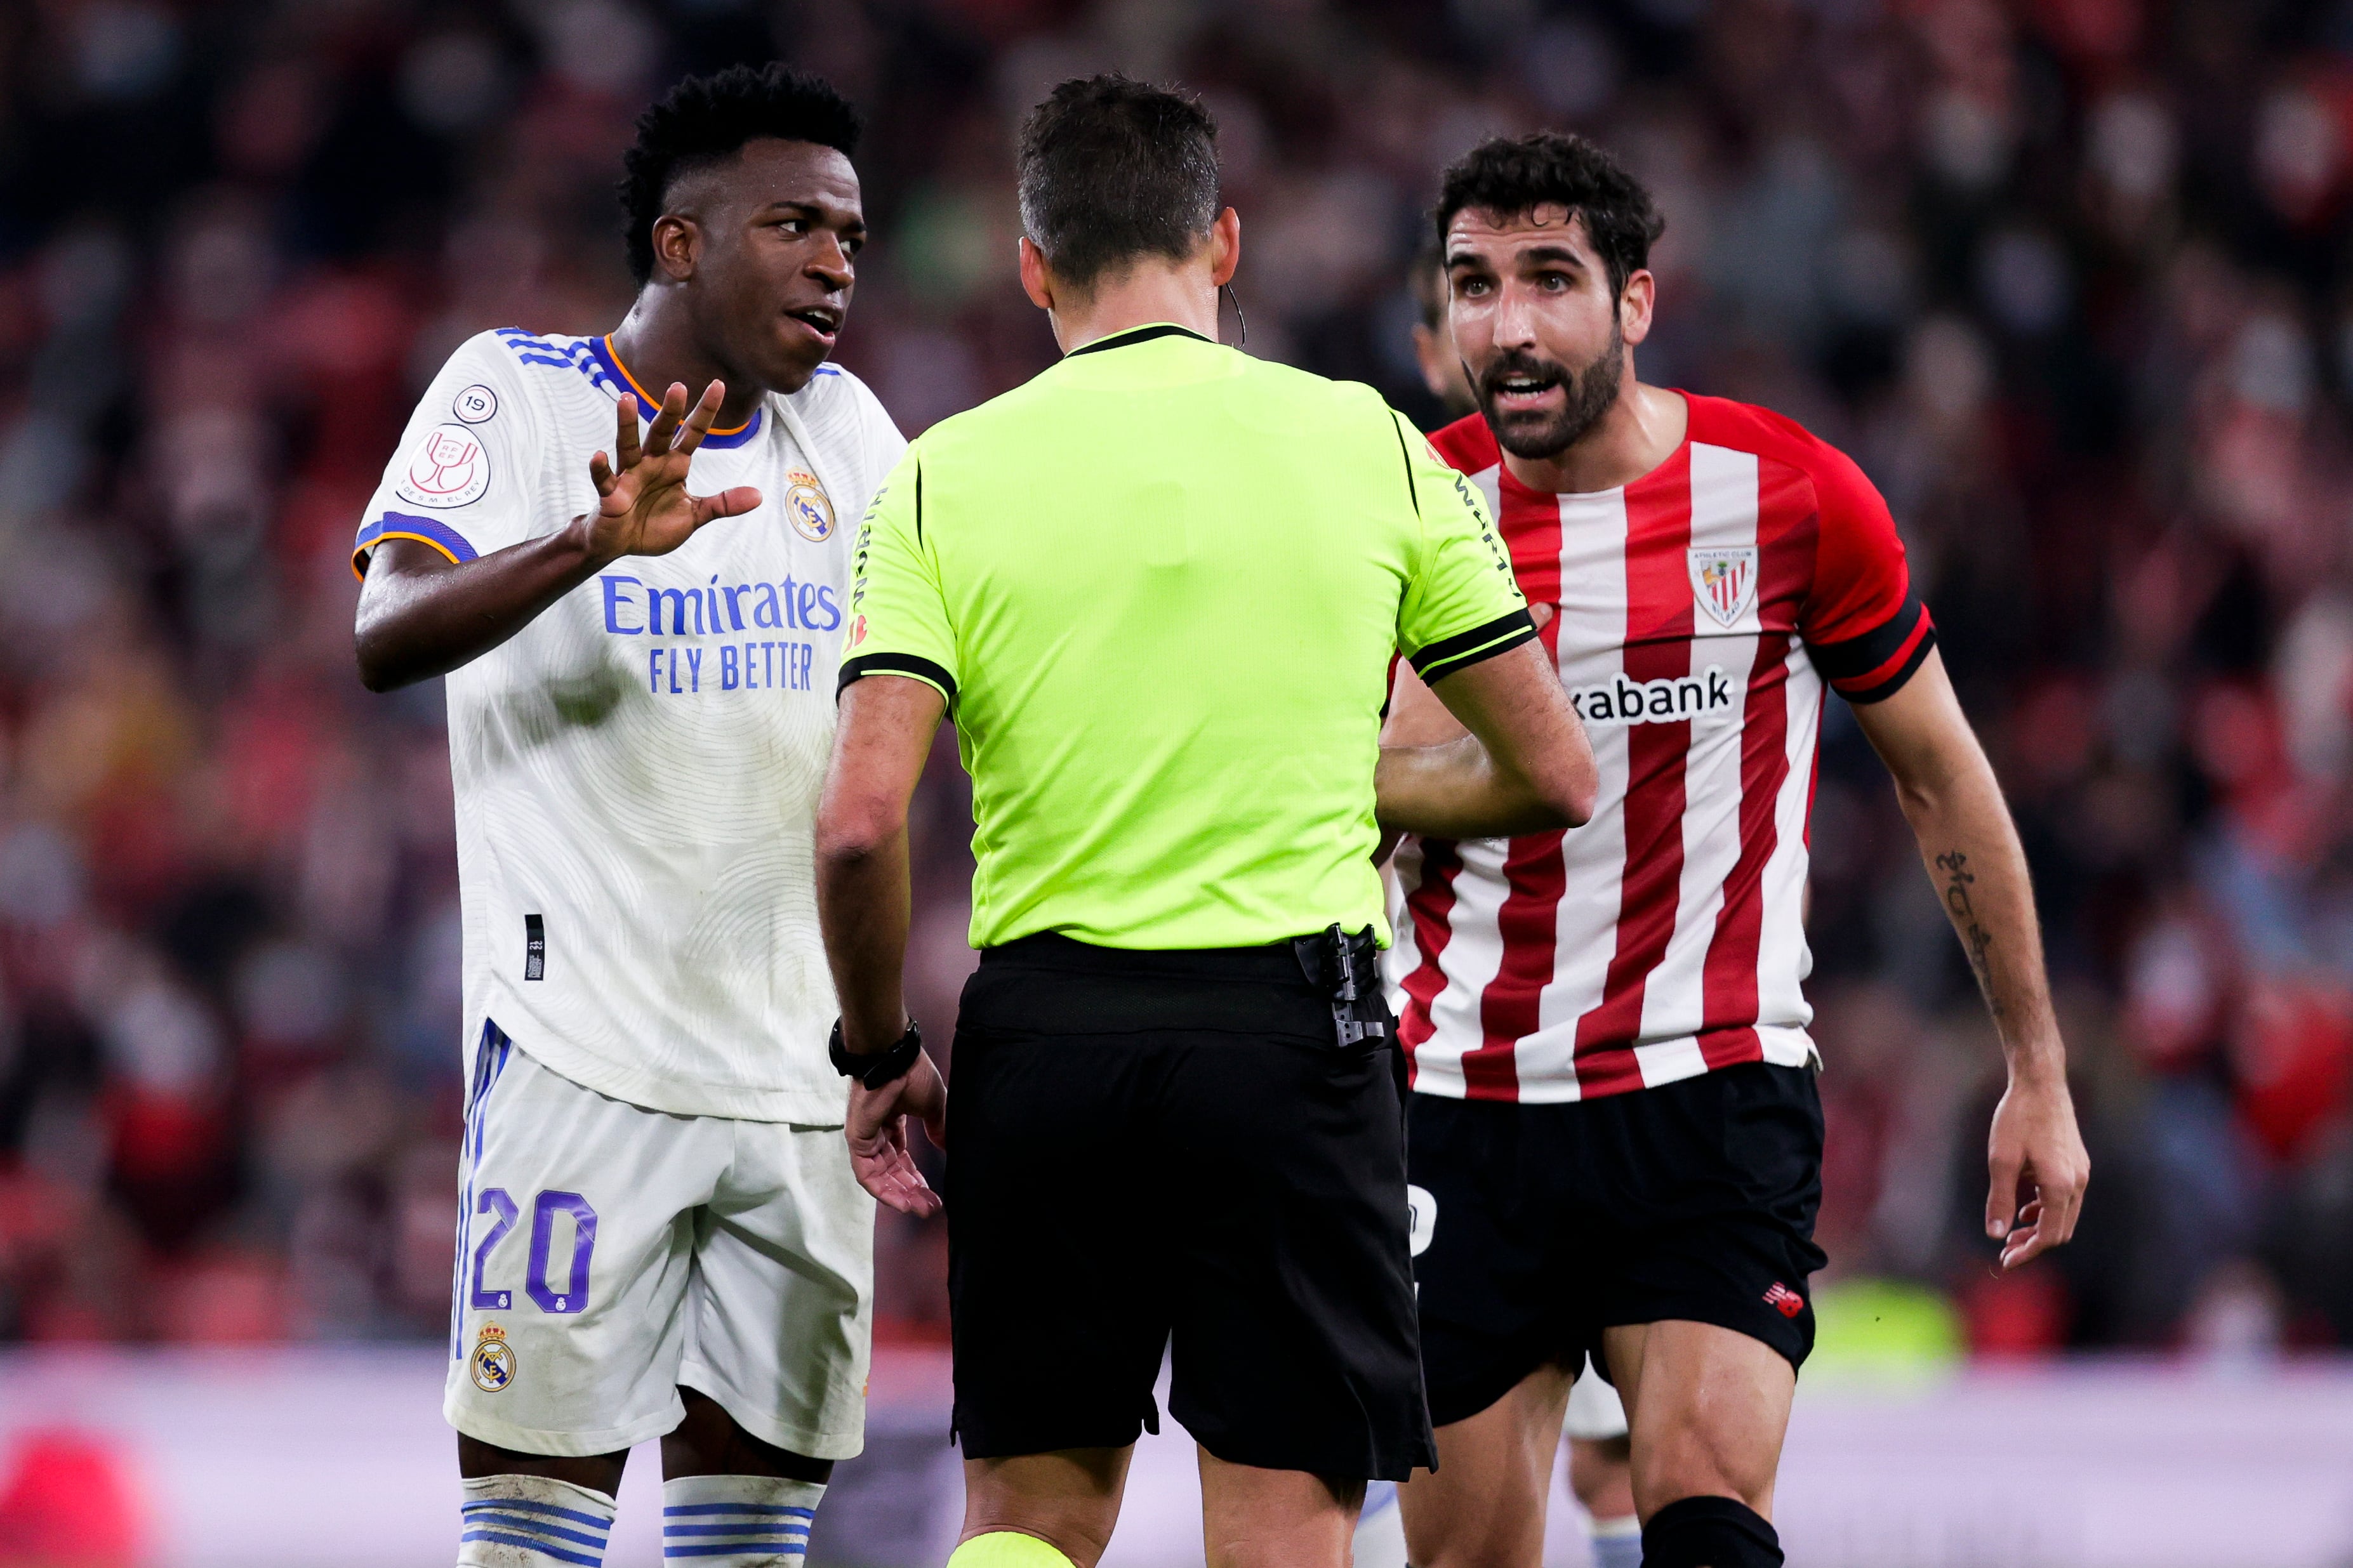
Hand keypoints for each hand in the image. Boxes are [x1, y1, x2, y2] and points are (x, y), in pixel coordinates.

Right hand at [580, 381, 761, 564]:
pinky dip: (600, 468)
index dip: (705, 412)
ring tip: (626, 399)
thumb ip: (723, 504)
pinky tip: (599, 455)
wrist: (622, 545)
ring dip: (627, 424)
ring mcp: (629, 477)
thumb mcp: (695, 515)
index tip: (718, 385)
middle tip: (678, 386)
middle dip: (670, 411)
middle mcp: (652, 464)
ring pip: (628, 446)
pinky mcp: (611, 495)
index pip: (693, 434)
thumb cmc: (655, 524)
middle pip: (661, 433)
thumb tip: (759, 495)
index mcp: (674, 465)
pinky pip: (604, 479)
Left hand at [845, 1051, 947, 1216]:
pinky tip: (902, 1202)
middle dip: (912, 1191)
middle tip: (930, 1208)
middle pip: (893, 1171)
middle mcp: (877, 1131)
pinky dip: (884, 1191)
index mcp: (892, 1121)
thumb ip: (938, 1128)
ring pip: (881, 1177)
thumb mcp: (933, 1105)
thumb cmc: (912, 1072)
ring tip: (920, 1209)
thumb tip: (947, 1147)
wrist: (894, 1057)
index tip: (934, 1194)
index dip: (918, 1178)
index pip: (903, 1158)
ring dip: (900, 1195)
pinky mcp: (857, 1140)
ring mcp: (865, 1136)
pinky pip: (867, 1174)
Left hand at [1985, 1066, 2088, 1269]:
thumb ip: (2000, 1200)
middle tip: (2006, 1249)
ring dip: (2040, 1227)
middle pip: (2059, 1230)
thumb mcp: (2001, 1160)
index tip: (2005, 1261)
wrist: (2040, 1084)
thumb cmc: (2017, 1118)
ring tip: (2013, 1231)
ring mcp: (2080, 1173)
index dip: (2027, 1252)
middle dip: (2033, 1244)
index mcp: (2060, 1185)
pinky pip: (2065, 1198)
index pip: (2049, 1235)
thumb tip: (1995, 1234)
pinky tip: (2026, 1207)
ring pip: (2064, 1215)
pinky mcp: (2077, 1163)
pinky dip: (2046, 1209)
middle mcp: (2077, 1183)